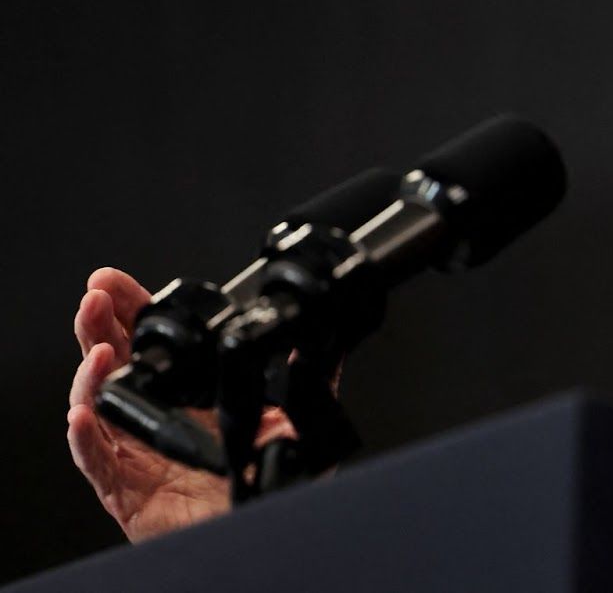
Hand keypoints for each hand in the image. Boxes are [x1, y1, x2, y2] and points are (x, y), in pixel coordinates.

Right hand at [68, 268, 294, 540]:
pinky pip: (98, 463)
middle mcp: (154, 421)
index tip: (117, 284)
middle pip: (114, 364)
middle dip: (99, 326)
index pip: (152, 345)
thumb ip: (303, 385)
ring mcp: (135, 455)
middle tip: (96, 296)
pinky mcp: (126, 492)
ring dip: (90, 374)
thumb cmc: (267, 488)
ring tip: (97, 346)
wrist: (261, 534)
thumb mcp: (292, 426)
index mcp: (187, 399)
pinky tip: (84, 414)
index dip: (133, 312)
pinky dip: (87, 438)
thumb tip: (321, 344)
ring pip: (98, 406)